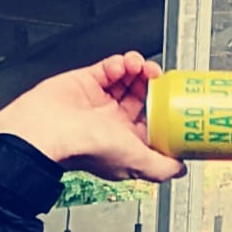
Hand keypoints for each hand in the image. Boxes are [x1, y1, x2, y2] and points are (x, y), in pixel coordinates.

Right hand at [0, 53, 185, 182]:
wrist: (49, 129)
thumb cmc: (86, 148)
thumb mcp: (136, 162)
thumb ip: (162, 167)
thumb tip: (181, 168)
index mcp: (126, 143)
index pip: (153, 124)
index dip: (165, 111)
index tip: (176, 99)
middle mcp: (113, 123)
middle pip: (143, 98)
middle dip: (153, 85)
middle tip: (158, 76)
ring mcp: (100, 102)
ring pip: (128, 80)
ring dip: (138, 69)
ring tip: (141, 67)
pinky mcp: (87, 81)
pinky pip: (109, 67)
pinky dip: (119, 63)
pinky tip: (121, 65)